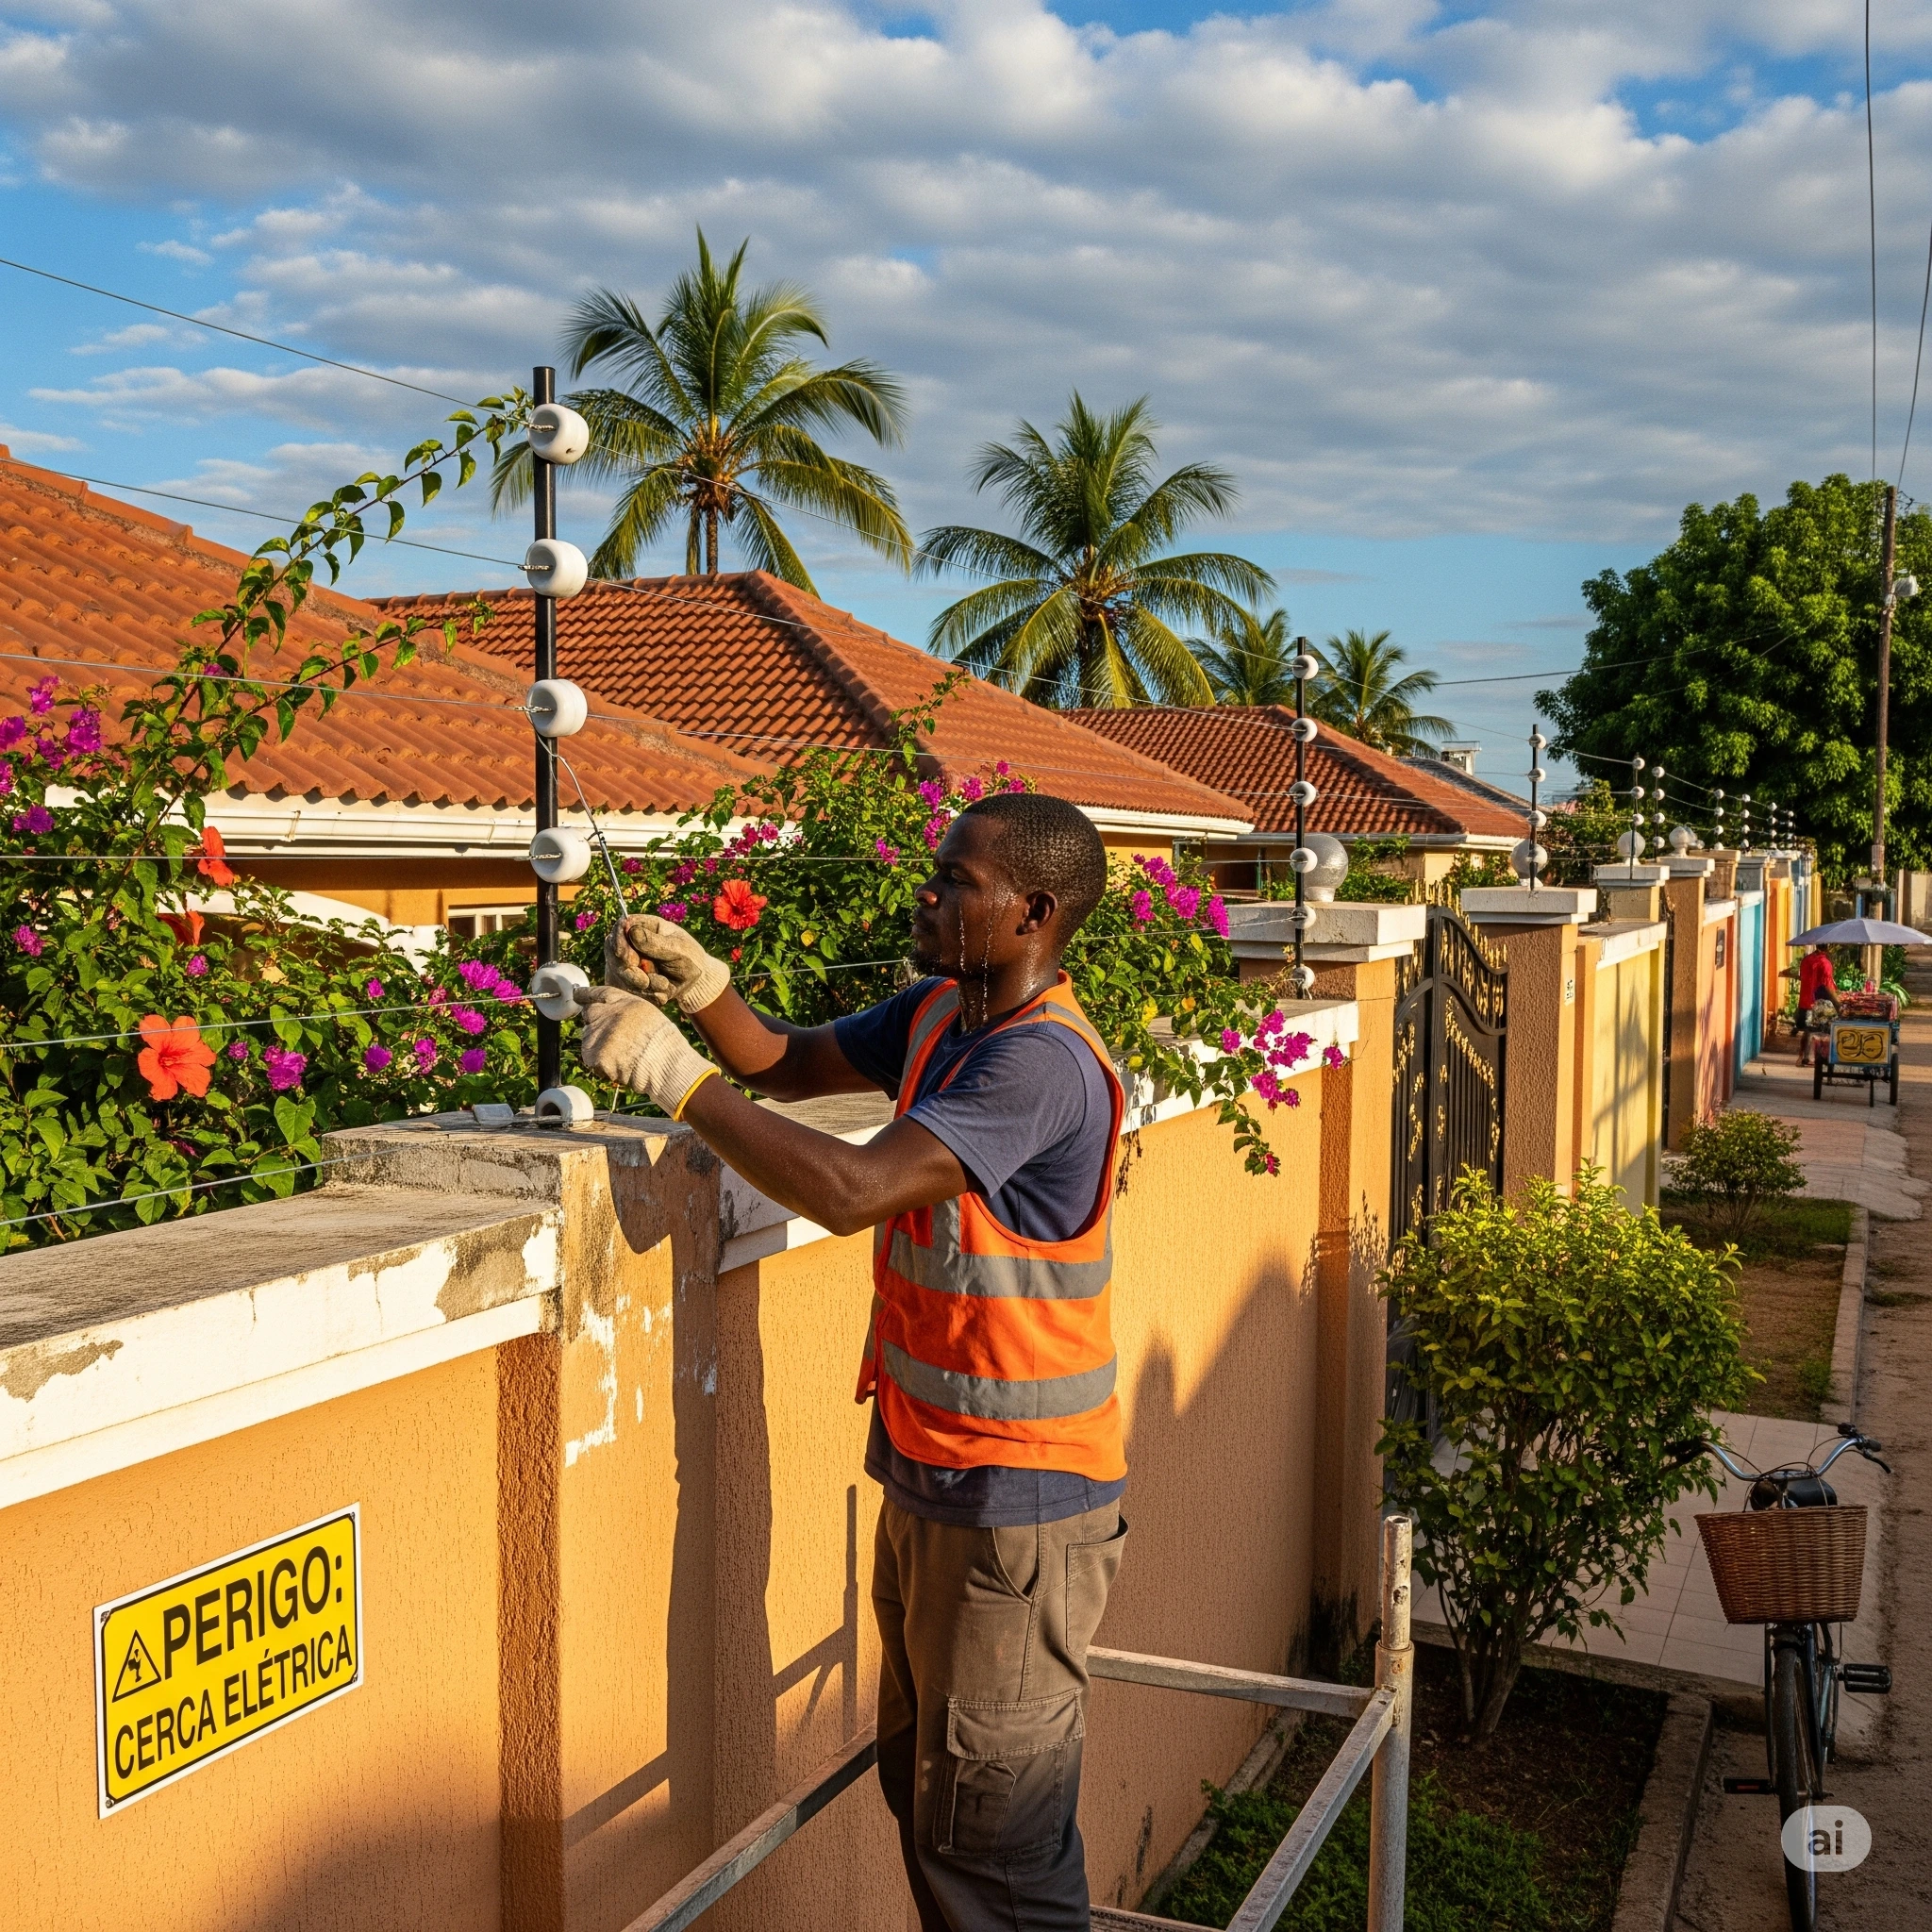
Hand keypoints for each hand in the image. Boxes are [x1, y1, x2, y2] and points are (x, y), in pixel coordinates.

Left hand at [574, 985, 716, 1116]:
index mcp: (621, 1001)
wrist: (663, 1063)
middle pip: (590, 1015)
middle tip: (617, 1038)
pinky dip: (601, 1064)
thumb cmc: (661, 1040)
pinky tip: (619, 1064)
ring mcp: (597, 1034)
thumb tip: (603, 1012)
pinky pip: (591, 1059)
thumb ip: (623, 1009)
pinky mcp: (593, 1055)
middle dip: (597, 1024)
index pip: (599, 993)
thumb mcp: (646, 1013)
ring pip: (588, 1038)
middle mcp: (605, 1013)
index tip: (577, 993)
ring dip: (599, 1045)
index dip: (586, 994)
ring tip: (623, 1053)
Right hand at [608, 914, 730, 1013]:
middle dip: (629, 971)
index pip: (622, 927)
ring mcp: (629, 962)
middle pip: (615, 953)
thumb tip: (632, 932)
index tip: (624, 956)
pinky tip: (661, 993)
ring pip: (621, 974)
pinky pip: (628, 989)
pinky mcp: (629, 980)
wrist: (696, 981)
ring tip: (663, 985)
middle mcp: (632, 943)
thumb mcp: (679, 949)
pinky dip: (645, 994)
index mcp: (645, 926)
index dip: (618, 941)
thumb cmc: (690, 958)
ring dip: (642, 984)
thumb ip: (656, 943)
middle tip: (645, 982)